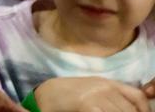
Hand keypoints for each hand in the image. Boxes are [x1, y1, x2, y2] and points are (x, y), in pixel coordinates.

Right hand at [34, 76, 149, 111]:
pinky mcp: (87, 104)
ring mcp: (96, 95)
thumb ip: (112, 96)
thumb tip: (132, 108)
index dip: (144, 109)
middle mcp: (105, 87)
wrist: (47, 94)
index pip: (137, 96)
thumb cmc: (71, 95)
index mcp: (109, 83)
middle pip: (129, 109)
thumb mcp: (95, 91)